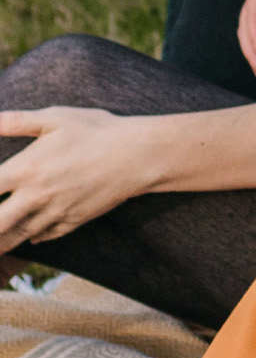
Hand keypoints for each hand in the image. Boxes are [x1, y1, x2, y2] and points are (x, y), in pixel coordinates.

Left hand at [0, 107, 148, 248]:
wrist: (140, 155)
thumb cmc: (98, 130)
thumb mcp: (56, 117)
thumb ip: (16, 121)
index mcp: (27, 169)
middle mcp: (37, 196)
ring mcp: (55, 212)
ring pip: (17, 235)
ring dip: (1, 240)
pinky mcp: (74, 221)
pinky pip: (44, 236)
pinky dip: (30, 237)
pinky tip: (25, 236)